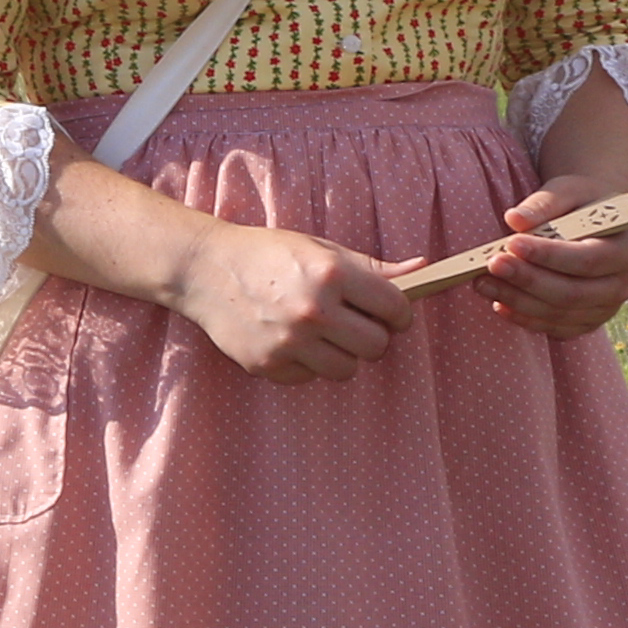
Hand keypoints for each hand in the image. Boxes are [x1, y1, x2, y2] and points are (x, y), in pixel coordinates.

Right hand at [170, 219, 405, 382]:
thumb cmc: (268, 253)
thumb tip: (422, 270)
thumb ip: (373, 268)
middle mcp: (313, 311)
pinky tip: (290, 339)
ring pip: (347, 370)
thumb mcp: (321, 249)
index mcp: (332, 274)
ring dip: (342, 355)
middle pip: (376, 346)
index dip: (399, 312)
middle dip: (372, 335)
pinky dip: (307, 364)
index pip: (395, 309)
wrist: (205, 269)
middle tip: (353, 322)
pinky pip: (310, 377)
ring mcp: (289, 343)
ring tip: (323, 333)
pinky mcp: (268, 365)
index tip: (389, 312)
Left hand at [481, 179, 627, 336]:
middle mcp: (620, 286)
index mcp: (624, 250)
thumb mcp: (568, 192)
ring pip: (558, 313)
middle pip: (571, 293)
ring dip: (517, 300)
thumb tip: (515, 219)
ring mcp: (603, 310)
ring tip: (483, 282)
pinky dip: (524, 318)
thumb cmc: (581, 204)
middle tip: (492, 264)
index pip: (586, 259)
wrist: (594, 223)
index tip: (512, 243)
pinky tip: (499, 303)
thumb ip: (544, 203)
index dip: (548, 255)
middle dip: (527, 280)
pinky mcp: (584, 323)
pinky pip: (553, 328)